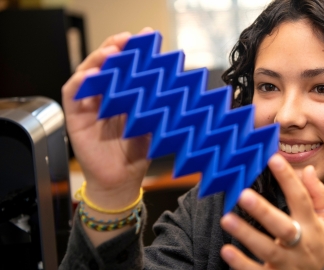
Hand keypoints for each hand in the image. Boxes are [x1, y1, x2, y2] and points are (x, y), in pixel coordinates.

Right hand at [62, 27, 153, 206]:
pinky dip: (79, 82)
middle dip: (114, 49)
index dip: (132, 51)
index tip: (145, 38)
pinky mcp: (75, 118)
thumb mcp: (152, 123)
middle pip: (103, 65)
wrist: (123, 181)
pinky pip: (72, 95)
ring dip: (96, 60)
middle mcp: (104, 97)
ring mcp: (88, 106)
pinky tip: (91, 75)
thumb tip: (175, 80)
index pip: (124, 66)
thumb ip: (157, 102)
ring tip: (111, 52)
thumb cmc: (137, 153)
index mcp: (123, 95)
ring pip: (86, 74)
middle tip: (127, 39)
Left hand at [220, 154, 323, 268]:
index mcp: (313, 226)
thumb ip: (319, 195)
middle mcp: (301, 245)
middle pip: (283, 227)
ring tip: (227, 219)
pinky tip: (226, 250)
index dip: (288, 179)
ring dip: (246, 235)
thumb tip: (308, 169)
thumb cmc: (323, 244)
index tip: (273, 159)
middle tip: (243, 194)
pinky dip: (241, 264)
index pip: (301, 199)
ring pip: (267, 250)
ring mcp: (287, 264)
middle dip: (263, 211)